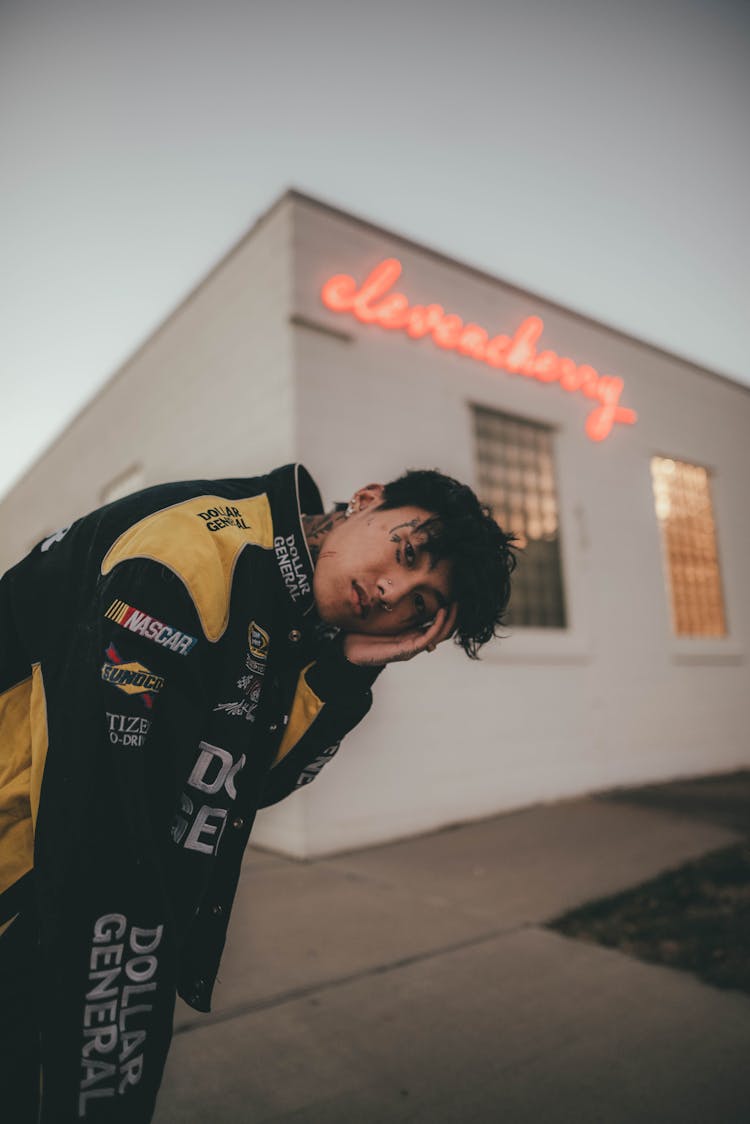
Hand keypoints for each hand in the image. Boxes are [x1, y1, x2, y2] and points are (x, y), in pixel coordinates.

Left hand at [342, 604, 457, 666]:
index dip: (449, 613)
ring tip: (456, 604)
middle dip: (455, 616)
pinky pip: (427, 638)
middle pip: (444, 630)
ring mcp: (412, 647)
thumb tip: (406, 594)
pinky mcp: (406, 651)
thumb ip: (394, 610)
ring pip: (439, 635)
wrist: (348, 652)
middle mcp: (415, 642)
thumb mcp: (382, 618)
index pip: (438, 625)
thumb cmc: (363, 634)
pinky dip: (437, 625)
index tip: (455, 595)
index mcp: (412, 635)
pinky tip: (442, 612)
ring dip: (450, 619)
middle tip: (462, 598)